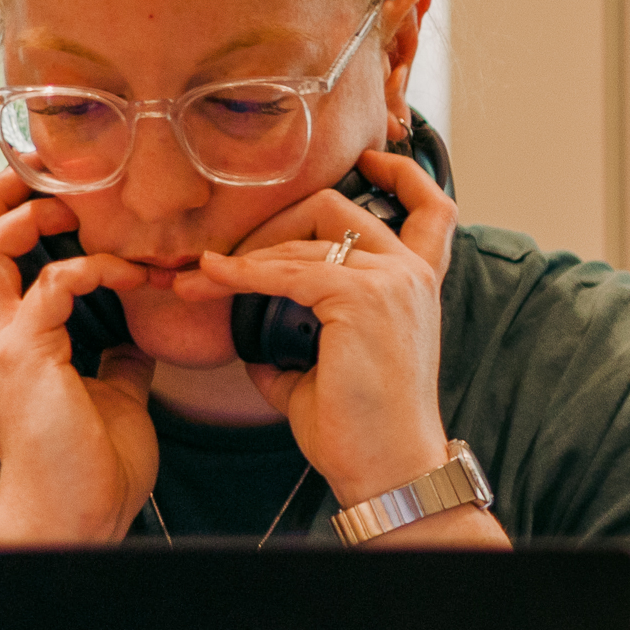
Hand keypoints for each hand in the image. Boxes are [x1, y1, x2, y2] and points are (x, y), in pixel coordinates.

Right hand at [0, 170, 157, 544]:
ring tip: (65, 206)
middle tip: (24, 173)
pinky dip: (90, 266)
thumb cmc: (92, 468)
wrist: (76, 520)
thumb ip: (116, 362)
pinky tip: (129, 271)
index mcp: (9, 348)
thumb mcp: (114, 399)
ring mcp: (4, 347)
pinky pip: (52, 285)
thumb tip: (136, 341)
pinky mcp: (26, 358)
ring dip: (21, 217)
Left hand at [174, 150, 457, 507]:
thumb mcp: (329, 364)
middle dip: (278, 220)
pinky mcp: (362, 297)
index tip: (367, 160)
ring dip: (244, 255)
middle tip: (232, 256)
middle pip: (339, 207)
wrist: (388, 469)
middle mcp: (411, 273)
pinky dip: (242, 273)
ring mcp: (391, 280)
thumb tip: (246, 329)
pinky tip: (212, 280)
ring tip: (199, 278)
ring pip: (306, 235)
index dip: (401, 173)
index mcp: (418, 284)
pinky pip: (286, 270)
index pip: (429, 209)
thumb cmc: (362, 427)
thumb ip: (295, 331)